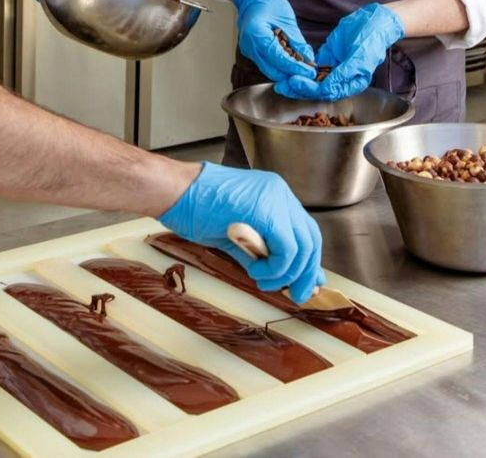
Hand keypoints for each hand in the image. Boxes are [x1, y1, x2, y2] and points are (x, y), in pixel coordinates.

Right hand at [158, 162, 324, 302]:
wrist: (174, 192)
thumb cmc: (193, 210)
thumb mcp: (235, 235)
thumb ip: (261, 252)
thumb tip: (282, 276)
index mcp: (275, 195)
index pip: (305, 231)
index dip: (307, 260)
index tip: (305, 282)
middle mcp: (281, 193)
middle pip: (311, 239)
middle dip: (305, 272)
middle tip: (296, 294)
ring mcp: (275, 199)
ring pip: (303, 246)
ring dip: (286, 273)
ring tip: (263, 281)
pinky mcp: (266, 211)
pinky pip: (286, 249)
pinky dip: (275, 269)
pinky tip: (256, 273)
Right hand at [232, 0, 316, 82]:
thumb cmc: (268, 1)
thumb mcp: (288, 20)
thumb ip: (298, 42)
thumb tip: (309, 59)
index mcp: (257, 34)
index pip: (278, 59)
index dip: (295, 68)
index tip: (309, 73)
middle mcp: (249, 45)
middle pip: (272, 70)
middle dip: (291, 74)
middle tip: (308, 73)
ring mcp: (248, 50)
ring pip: (269, 70)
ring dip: (285, 71)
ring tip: (302, 67)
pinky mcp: (251, 52)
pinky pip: (266, 63)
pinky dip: (279, 65)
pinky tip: (291, 61)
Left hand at [276, 3, 403, 100]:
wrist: (374, 21)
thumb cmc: (372, 40)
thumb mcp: (360, 57)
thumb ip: (343, 74)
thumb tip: (327, 89)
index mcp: (352, 84)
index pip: (328, 92)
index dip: (311, 90)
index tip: (296, 82)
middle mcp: (341, 80)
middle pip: (317, 89)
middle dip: (299, 88)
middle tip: (283, 85)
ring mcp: (332, 69)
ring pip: (311, 80)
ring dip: (297, 81)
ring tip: (281, 81)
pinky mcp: (326, 58)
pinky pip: (311, 67)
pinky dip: (300, 68)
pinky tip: (287, 67)